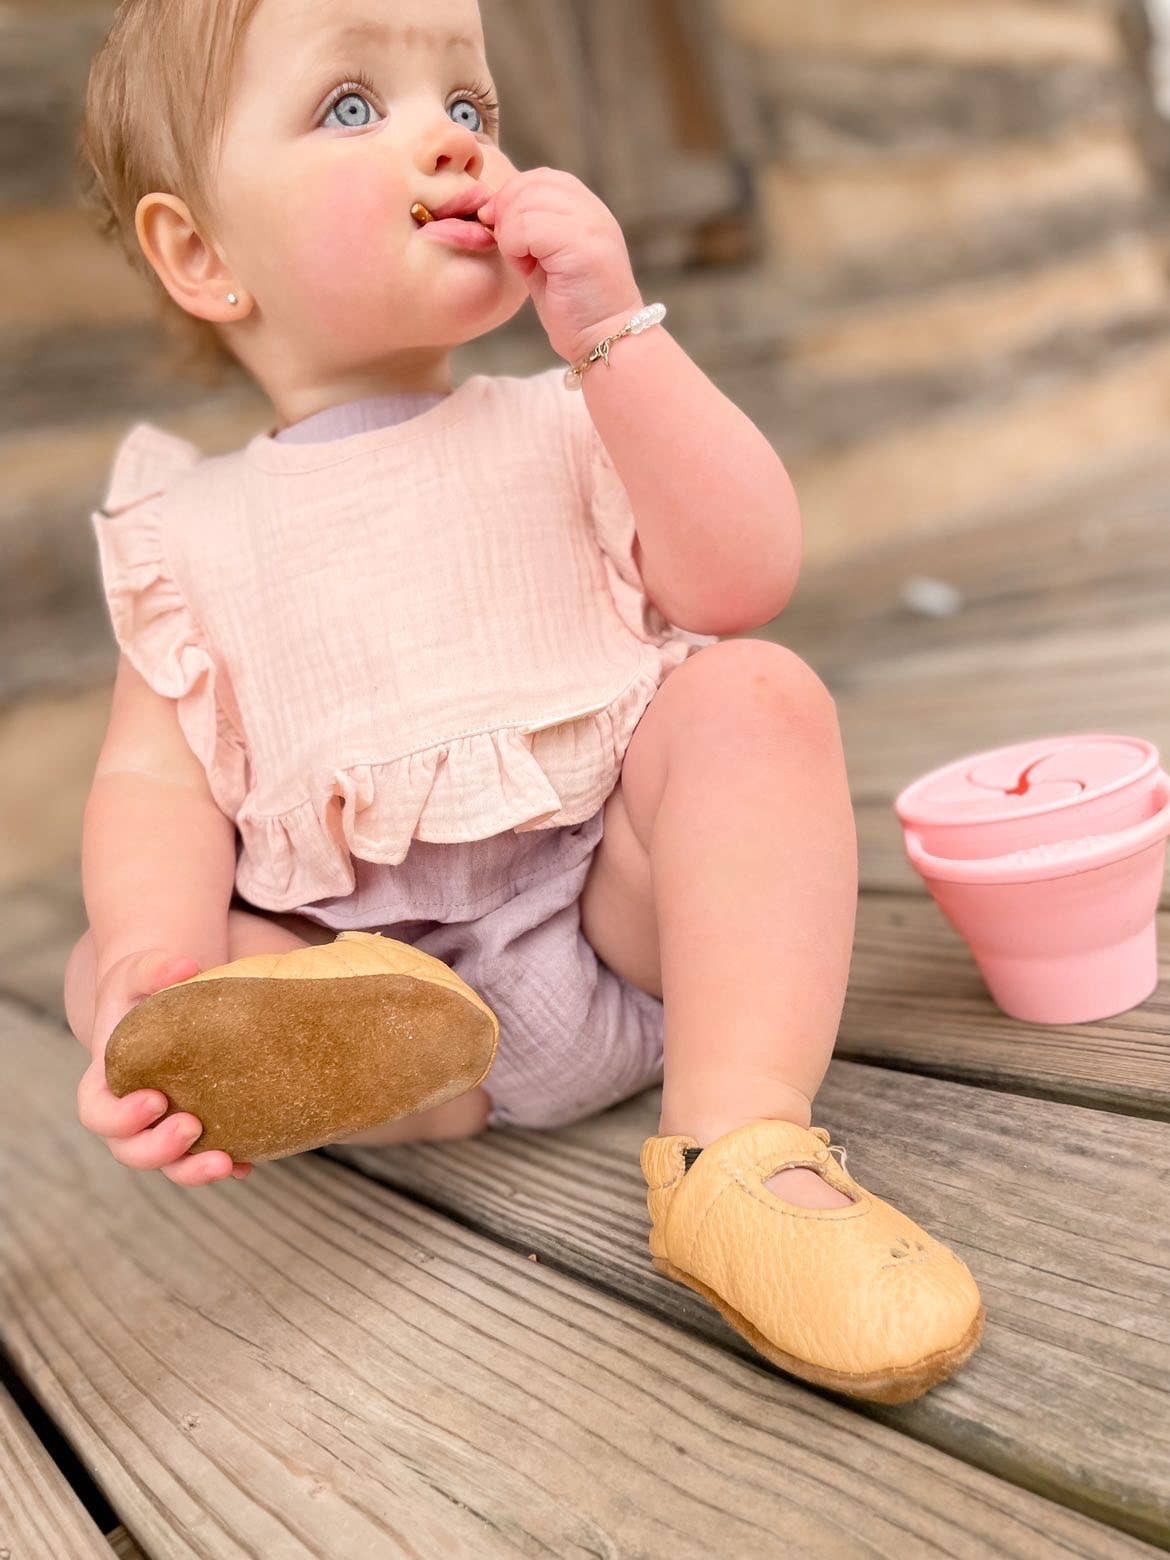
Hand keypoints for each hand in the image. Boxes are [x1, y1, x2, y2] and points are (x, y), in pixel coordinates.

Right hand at [78, 948, 252, 1186]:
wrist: (170, 1001)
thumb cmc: (147, 988)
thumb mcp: (141, 971)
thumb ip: (153, 968)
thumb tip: (185, 966)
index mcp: (107, 1080)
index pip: (97, 1112)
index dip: (119, 1116)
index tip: (154, 1098)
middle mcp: (132, 1114)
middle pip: (130, 1150)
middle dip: (157, 1149)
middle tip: (191, 1126)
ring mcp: (164, 1127)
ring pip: (169, 1166)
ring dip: (193, 1171)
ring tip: (225, 1162)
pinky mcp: (201, 1131)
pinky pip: (207, 1159)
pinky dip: (229, 1166)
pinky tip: (248, 1164)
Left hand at [478, 166, 644, 367]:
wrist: (607, 341)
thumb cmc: (575, 309)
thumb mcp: (550, 260)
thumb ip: (530, 230)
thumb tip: (492, 209)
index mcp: (588, 210)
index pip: (542, 178)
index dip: (514, 198)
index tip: (504, 232)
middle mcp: (593, 210)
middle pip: (531, 183)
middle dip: (507, 212)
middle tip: (510, 249)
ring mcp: (590, 225)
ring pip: (526, 202)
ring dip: (510, 232)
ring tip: (523, 262)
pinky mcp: (581, 245)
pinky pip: (527, 226)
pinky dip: (515, 246)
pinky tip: (526, 269)